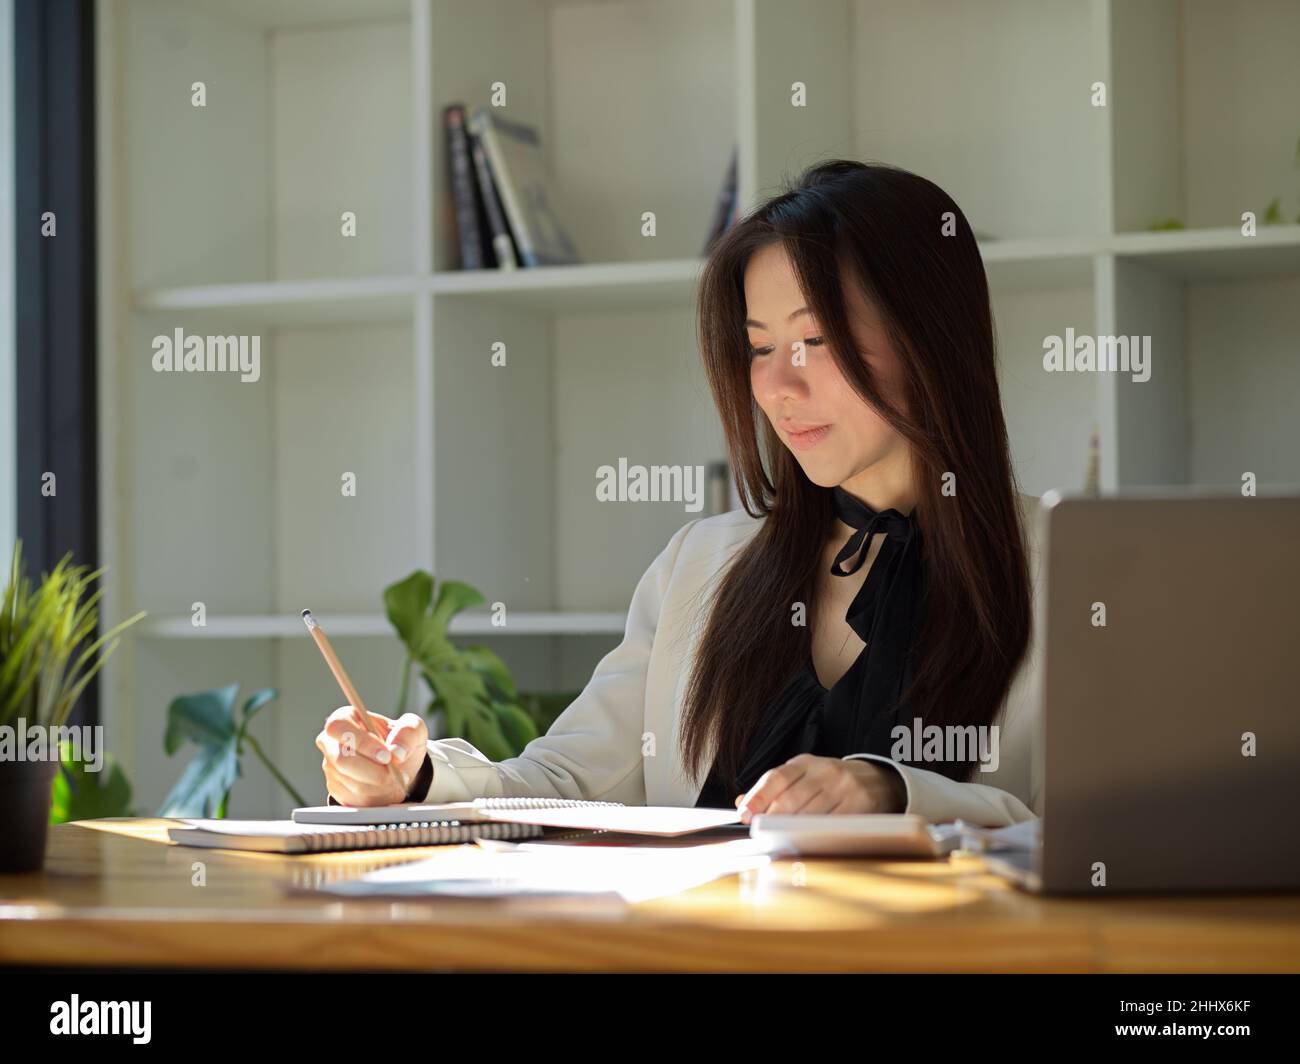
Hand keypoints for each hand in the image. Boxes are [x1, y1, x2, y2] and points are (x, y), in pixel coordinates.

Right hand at [315, 706, 428, 806]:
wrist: (401, 765)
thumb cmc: (402, 741)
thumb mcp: (414, 729)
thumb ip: (408, 733)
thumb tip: (396, 752)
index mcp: (345, 718)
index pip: (339, 727)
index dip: (361, 742)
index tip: (387, 756)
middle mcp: (331, 742)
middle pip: (342, 759)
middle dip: (374, 771)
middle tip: (396, 775)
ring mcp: (331, 767)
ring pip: (352, 782)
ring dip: (379, 785)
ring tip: (396, 779)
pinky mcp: (336, 789)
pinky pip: (354, 798)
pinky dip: (376, 796)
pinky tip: (387, 787)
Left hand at [734, 754, 905, 822]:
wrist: (876, 779)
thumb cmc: (830, 782)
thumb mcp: (802, 777)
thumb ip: (773, 789)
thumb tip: (741, 803)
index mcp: (805, 763)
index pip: (777, 777)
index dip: (758, 796)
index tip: (744, 814)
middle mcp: (825, 771)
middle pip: (792, 798)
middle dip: (773, 818)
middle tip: (760, 831)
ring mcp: (844, 787)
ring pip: (812, 813)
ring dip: (792, 829)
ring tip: (779, 839)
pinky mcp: (860, 804)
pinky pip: (834, 824)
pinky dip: (817, 835)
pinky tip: (807, 841)